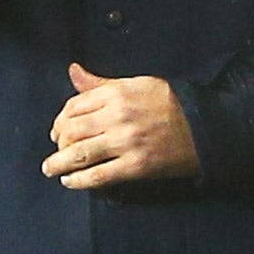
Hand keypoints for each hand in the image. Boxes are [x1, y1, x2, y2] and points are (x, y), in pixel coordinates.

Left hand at [43, 63, 199, 188]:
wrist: (202, 127)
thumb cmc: (169, 103)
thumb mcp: (135, 84)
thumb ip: (101, 83)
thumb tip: (73, 71)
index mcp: (116, 94)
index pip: (73, 107)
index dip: (60, 120)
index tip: (58, 130)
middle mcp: (117, 117)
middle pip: (72, 131)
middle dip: (58, 143)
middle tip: (55, 152)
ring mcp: (126, 143)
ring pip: (80, 155)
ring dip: (58, 164)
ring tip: (51, 169)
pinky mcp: (135, 166)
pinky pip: (99, 176)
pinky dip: (79, 181)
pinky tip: (70, 181)